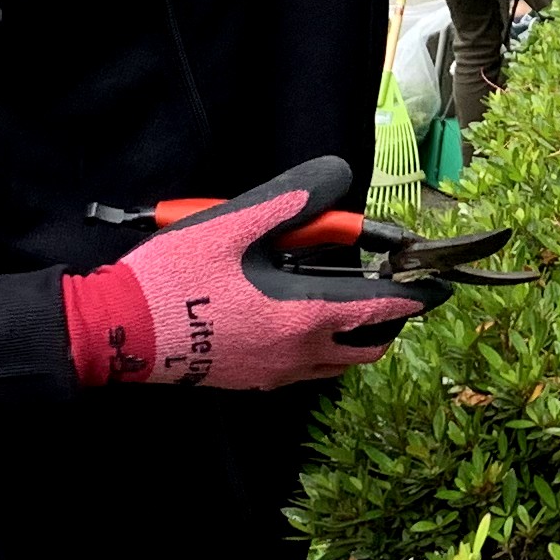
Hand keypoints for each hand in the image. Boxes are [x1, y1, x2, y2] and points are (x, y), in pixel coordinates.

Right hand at [61, 156, 444, 389]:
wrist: (121, 329)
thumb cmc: (176, 277)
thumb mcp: (236, 224)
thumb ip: (294, 200)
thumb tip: (339, 179)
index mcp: (305, 316)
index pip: (382, 309)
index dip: (417, 295)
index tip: (439, 284)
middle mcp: (298, 355)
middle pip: (367, 346)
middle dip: (387, 320)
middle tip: (386, 288)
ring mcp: (274, 374)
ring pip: (336, 363)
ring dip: (351, 336)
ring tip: (340, 299)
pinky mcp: (250, 381)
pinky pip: (304, 369)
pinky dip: (318, 348)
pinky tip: (292, 317)